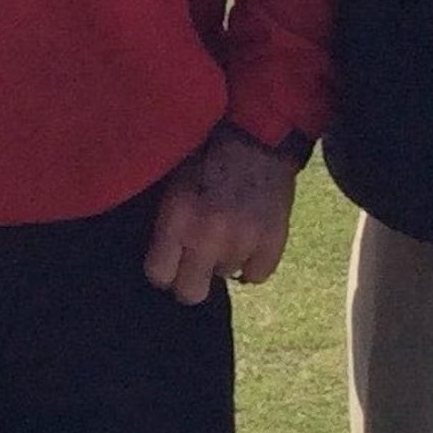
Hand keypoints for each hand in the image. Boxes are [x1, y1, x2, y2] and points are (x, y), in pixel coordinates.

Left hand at [143, 127, 300, 303]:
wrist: (258, 139)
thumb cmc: (207, 157)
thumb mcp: (173, 186)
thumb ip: (166, 224)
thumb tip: (159, 257)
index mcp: (177, 220)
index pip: (159, 275)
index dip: (162, 273)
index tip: (167, 265)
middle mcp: (207, 237)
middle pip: (190, 293)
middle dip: (190, 282)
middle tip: (195, 266)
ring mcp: (243, 242)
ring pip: (225, 276)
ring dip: (224, 261)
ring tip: (227, 233)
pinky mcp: (273, 243)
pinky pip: (257, 275)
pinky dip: (253, 263)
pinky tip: (249, 241)